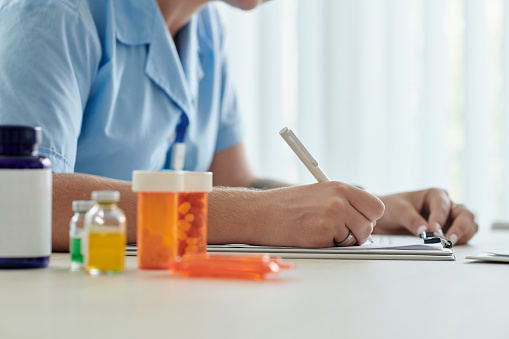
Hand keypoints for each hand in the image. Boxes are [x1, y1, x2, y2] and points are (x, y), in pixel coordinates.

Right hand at [251, 181, 384, 246]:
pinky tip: (311, 236)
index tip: (359, 221)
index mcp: (340, 187)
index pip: (376, 206)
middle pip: (369, 225)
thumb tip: (366, 219)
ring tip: (321, 232)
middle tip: (340, 232)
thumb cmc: (286, 204)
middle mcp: (339, 200)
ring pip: (357, 238)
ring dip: (343, 241)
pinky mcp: (322, 235)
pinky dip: (328, 246)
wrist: (260, 212)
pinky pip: (339, 247)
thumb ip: (344, 202)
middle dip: (358, 233)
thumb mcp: (319, 193)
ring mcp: (331, 217)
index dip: (369, 217)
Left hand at [375, 188, 477, 244]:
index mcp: (435, 195)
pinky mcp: (449, 231)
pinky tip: (450, 247)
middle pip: (464, 214)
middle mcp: (446, 205)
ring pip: (469, 225)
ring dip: (463, 235)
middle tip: (449, 240)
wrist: (386, 217)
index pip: (442, 207)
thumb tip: (426, 231)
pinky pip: (464, 236)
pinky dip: (461, 241)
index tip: (433, 231)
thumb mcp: (399, 211)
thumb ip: (412, 220)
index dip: (439, 219)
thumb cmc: (393, 208)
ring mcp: (450, 219)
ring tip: (450, 245)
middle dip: (460, 228)